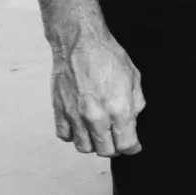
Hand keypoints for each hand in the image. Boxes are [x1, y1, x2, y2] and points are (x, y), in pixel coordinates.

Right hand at [51, 26, 144, 156]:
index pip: (126, 145)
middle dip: (114, 147)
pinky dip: (74, 135)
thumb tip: (132, 123)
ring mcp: (75, 116)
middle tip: (117, 139)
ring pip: (84, 148)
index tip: (133, 146)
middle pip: (105, 151)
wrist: (80, 43)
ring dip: (94, 143)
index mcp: (119, 109)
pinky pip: (66, 136)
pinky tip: (82, 125)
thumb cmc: (108, 56)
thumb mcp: (134, 78)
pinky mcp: (60, 112)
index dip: (132, 147)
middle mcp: (96, 117)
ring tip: (100, 132)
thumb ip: (135, 105)